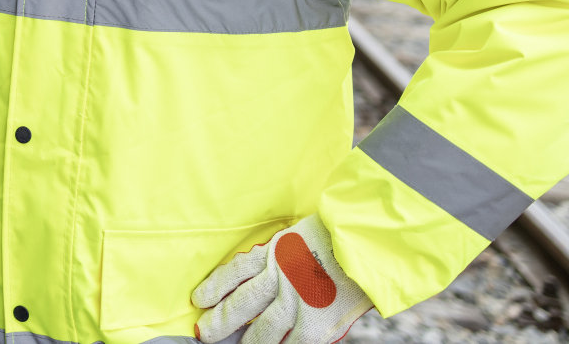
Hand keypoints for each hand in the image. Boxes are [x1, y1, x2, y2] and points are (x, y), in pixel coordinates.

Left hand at [191, 214, 372, 343]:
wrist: (369, 243)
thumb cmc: (338, 236)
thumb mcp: (300, 236)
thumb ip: (281, 255)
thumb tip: (262, 275)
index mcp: (275, 252)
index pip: (235, 272)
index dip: (215, 287)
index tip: (199, 299)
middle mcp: (280, 277)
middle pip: (241, 304)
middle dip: (220, 321)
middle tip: (205, 332)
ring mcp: (298, 302)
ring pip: (262, 329)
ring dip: (247, 342)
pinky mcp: (316, 323)